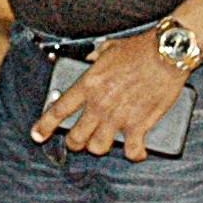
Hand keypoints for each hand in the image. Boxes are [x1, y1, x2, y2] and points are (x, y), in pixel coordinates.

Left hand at [30, 33, 189, 162]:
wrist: (166, 53)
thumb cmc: (139, 48)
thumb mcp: (108, 48)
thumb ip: (94, 59)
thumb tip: (90, 61)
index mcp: (89, 84)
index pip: (59, 109)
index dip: (44, 125)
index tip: (37, 135)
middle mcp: (100, 104)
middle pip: (76, 136)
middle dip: (74, 142)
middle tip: (77, 141)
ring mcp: (119, 117)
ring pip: (98, 147)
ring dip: (99, 147)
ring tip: (103, 143)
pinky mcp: (140, 125)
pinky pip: (132, 150)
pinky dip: (135, 154)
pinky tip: (137, 151)